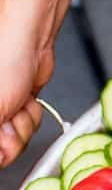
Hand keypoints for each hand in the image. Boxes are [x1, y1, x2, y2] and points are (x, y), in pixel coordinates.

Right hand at [0, 2, 51, 167]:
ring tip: (16, 102)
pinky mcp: (15, 110)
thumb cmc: (5, 57)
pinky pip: (27, 130)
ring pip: (15, 143)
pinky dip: (31, 116)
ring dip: (23, 124)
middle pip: (0, 152)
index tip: (2, 134)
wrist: (29, 37)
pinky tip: (26, 99)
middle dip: (10, 136)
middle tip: (9, 114)